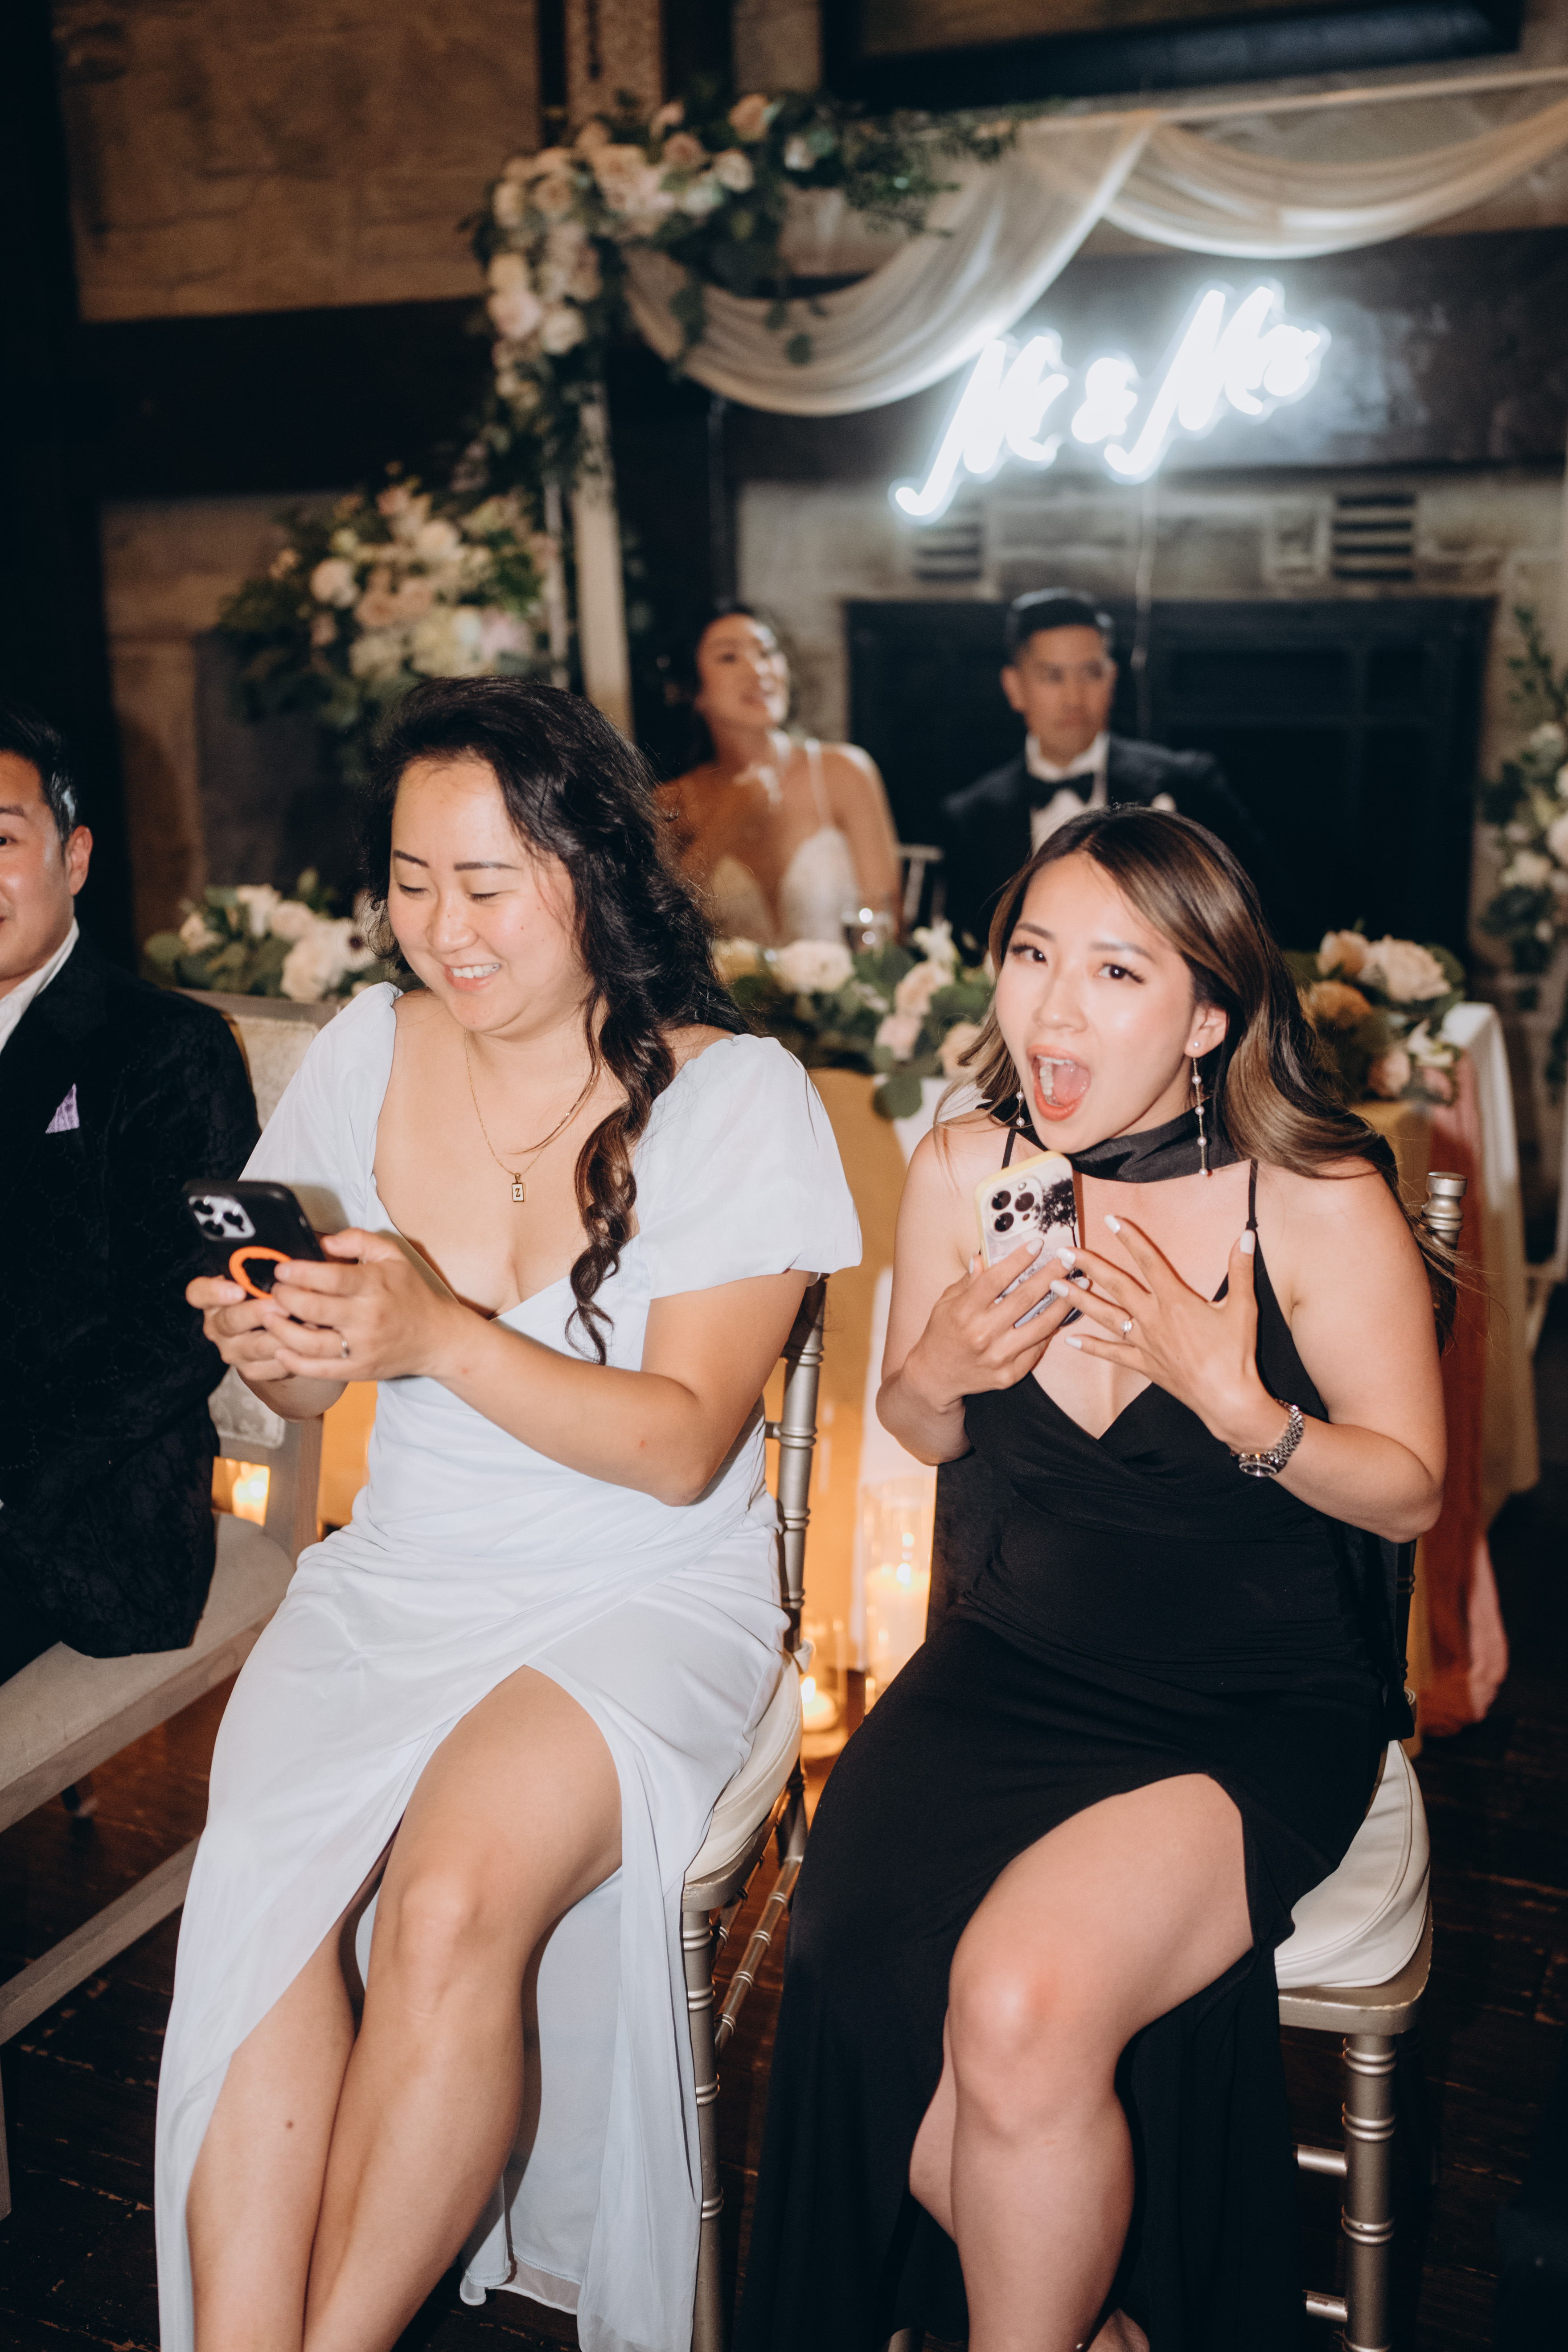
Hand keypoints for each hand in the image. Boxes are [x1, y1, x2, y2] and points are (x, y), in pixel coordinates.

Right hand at [186, 1272, 300, 1385]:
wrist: (279, 1335)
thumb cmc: (275, 1293)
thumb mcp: (269, 1274)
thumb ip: (273, 1262)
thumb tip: (297, 1249)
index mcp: (215, 1297)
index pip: (198, 1292)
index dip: (214, 1291)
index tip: (237, 1290)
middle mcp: (218, 1325)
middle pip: (230, 1320)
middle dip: (259, 1312)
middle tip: (284, 1304)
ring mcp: (232, 1350)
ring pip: (255, 1346)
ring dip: (283, 1334)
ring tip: (309, 1324)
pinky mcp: (251, 1370)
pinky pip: (271, 1365)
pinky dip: (294, 1355)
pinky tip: (311, 1344)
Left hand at [254, 1230, 459, 1382]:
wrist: (437, 1337)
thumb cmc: (410, 1293)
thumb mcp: (393, 1256)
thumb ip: (359, 1241)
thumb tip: (324, 1241)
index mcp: (376, 1285)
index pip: (331, 1278)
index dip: (300, 1273)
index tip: (281, 1269)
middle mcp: (368, 1318)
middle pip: (314, 1310)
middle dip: (284, 1298)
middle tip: (274, 1291)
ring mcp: (362, 1347)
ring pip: (310, 1343)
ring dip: (281, 1330)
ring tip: (269, 1317)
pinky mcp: (358, 1370)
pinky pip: (318, 1370)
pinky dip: (293, 1362)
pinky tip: (279, 1350)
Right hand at [903, 1234, 1080, 1412]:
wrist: (936, 1377)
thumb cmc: (942, 1333)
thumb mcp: (946, 1302)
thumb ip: (969, 1281)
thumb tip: (984, 1255)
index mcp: (964, 1312)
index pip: (995, 1279)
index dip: (1018, 1260)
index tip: (1037, 1244)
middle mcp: (982, 1334)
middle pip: (1024, 1299)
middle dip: (1050, 1276)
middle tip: (1067, 1260)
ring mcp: (998, 1357)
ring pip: (1041, 1325)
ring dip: (1063, 1303)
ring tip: (1079, 1285)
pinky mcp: (1010, 1374)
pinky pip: (1038, 1348)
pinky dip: (1052, 1330)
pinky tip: (1063, 1314)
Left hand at [1055, 1215, 1286, 1452]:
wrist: (1227, 1398)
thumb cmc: (1236, 1353)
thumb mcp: (1243, 1307)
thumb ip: (1241, 1269)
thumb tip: (1247, 1236)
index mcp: (1175, 1300)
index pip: (1148, 1261)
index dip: (1130, 1238)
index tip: (1110, 1219)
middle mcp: (1153, 1318)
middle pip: (1115, 1285)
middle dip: (1088, 1266)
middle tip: (1063, 1252)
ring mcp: (1145, 1342)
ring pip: (1105, 1316)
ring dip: (1078, 1300)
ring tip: (1055, 1286)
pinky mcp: (1144, 1364)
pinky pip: (1112, 1354)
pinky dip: (1091, 1347)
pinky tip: (1070, 1340)